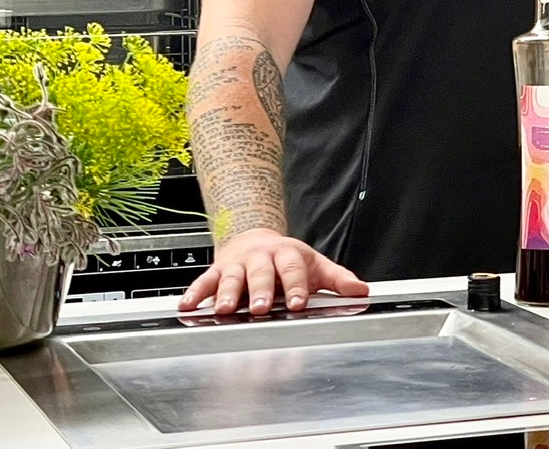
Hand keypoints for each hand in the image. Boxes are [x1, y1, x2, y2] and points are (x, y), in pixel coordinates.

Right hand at [177, 227, 368, 315]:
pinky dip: (195, 293)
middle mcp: (261, 258)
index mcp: (288, 255)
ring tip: (222, 310)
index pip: (294, 270)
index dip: (297, 286)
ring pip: (232, 278)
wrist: (255, 239)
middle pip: (261, 273)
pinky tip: (187, 306)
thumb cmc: (287, 259)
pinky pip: (204, 281)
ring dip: (226, 293)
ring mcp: (238, 264)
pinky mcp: (217, 271)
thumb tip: (362, 291)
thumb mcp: (315, 265)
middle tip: (259, 308)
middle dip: (260, 291)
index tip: (299, 303)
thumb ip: (338, 279)